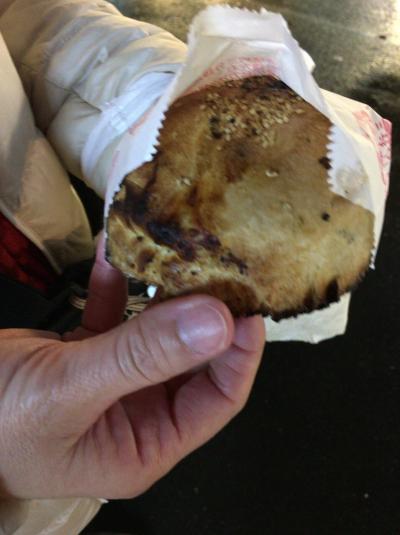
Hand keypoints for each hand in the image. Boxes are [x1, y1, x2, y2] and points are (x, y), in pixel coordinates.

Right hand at [0, 238, 264, 498]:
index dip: (240, 354)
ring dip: (160, 294)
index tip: (248, 306)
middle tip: (215, 267)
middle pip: (192, 360)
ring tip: (172, 253)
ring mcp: (117, 382)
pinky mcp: (91, 355)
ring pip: (156, 333)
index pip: (218, 399)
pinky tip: (115, 255)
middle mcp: (139, 414)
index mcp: (146, 444)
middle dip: (203, 315)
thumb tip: (218, 323)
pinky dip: (116, 287)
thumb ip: (142, 355)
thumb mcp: (69, 390)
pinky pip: (115, 317)